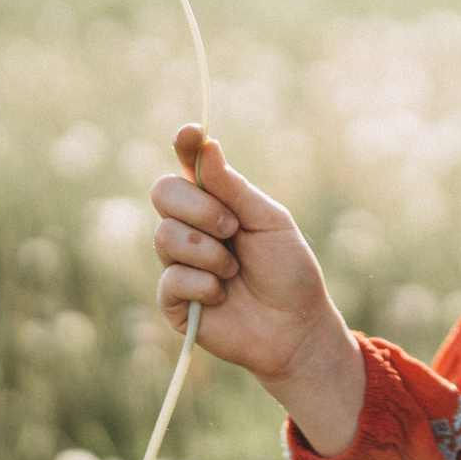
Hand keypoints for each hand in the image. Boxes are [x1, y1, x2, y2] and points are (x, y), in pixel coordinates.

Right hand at [150, 126, 364, 452]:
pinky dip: (203, 284)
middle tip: (233, 226)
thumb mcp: (269, 222)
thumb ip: (234, 189)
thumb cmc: (288, 271)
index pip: (189, 165)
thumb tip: (206, 147)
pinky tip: (222, 296)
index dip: (185, 145)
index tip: (191, 133)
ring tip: (235, 270)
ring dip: (209, 251)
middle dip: (199, 207)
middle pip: (163, 192)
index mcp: (216, 202)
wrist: (297, 327)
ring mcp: (179, 262)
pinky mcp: (174, 301)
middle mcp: (192, 227)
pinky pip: (171, 278)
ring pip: (165, 235)